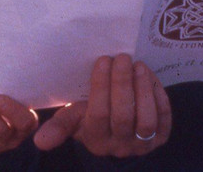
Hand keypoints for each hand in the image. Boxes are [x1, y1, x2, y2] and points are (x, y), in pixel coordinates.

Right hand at [33, 54, 171, 156]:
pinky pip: (164, 117)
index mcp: (95, 140)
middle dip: (122, 84)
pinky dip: (158, 95)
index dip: (100, 87)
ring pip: (146, 120)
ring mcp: (143, 144)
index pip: (97, 115)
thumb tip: (38, 140)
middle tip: (121, 57)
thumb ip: (61, 124)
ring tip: (138, 65)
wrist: (122, 131)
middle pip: (122, 116)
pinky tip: (149, 75)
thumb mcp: (76, 119)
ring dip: (142, 90)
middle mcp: (120, 146)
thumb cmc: (94, 116)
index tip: (103, 61)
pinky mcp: (162, 137)